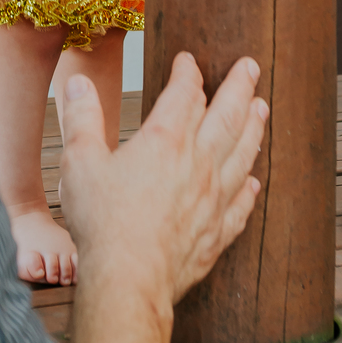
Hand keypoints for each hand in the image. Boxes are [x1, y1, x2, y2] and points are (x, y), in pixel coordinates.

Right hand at [63, 52, 266, 309]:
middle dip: (239, 86)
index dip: (187, 72)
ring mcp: (211, 200)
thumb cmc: (102, 223)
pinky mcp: (215, 234)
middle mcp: (196, 164)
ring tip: (263, 109)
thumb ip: (82, 119)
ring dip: (253, 129)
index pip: (184, 94)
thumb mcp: (80, 161)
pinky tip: (253, 183)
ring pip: (241, 154)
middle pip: (227, 116)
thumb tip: (78, 84)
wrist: (128, 282)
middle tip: (251, 66)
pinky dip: (248, 191)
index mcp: (165, 141)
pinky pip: (240, 206)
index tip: (187, 60)